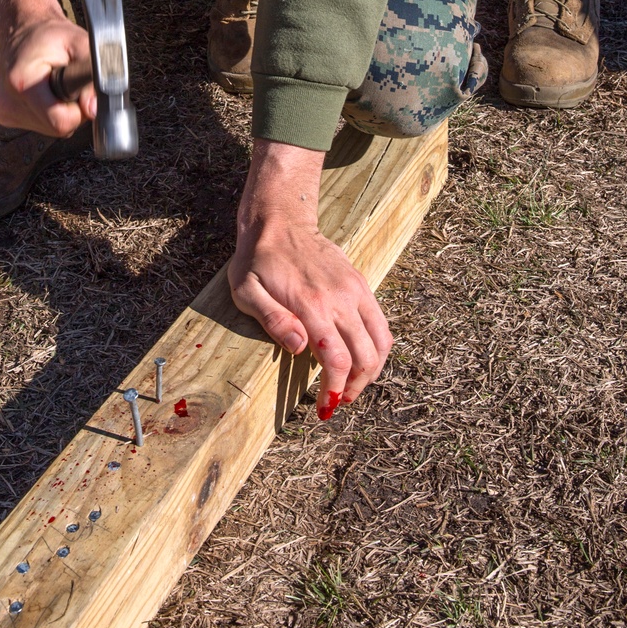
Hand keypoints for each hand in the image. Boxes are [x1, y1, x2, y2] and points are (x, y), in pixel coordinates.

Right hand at [0, 0, 94, 135]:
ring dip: (61, 111)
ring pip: (50, 128)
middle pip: (56, 128)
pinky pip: (40, 124)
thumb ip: (94, 74)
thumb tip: (93, 109)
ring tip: (55, 84)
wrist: (23, 29)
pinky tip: (45, 91)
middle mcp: (6, 101)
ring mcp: (2, 109)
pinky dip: (49, 112)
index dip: (79, 111)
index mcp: (21, 82)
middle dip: (71, 110)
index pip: (60, 122)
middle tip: (69, 83)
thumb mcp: (81, 44)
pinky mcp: (3, 114)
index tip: (80, 91)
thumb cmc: (52, 36)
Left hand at [229, 140, 392, 418]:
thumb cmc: (258, 259)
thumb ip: (272, 319)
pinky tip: (362, 357)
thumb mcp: (245, 290)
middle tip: (339, 401)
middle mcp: (340, 299)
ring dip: (372, 370)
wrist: (281, 220)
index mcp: (311, 305)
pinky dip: (378, 347)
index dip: (335, 389)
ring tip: (354, 385)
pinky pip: (381, 322)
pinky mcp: (361, 284)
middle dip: (356, 387)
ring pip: (380, 341)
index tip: (325, 407)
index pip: (337, 359)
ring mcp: (355, 290)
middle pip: (365, 356)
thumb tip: (298, 346)